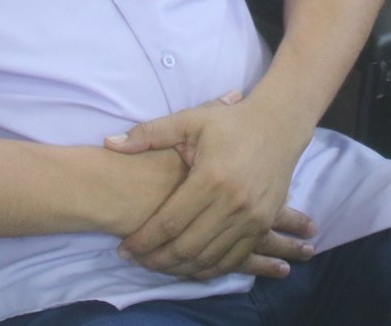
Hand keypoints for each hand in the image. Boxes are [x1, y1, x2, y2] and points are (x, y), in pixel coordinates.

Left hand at [105, 90, 311, 280]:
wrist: (279, 126)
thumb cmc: (231, 122)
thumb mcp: (190, 120)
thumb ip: (149, 134)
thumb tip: (110, 144)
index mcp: (210, 178)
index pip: (169, 223)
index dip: (143, 240)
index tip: (123, 249)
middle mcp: (233, 204)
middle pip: (187, 248)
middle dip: (156, 260)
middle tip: (136, 261)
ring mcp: (252, 218)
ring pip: (209, 259)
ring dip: (180, 269)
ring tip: (157, 266)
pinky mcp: (263, 224)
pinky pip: (233, 259)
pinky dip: (209, 269)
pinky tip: (189, 267)